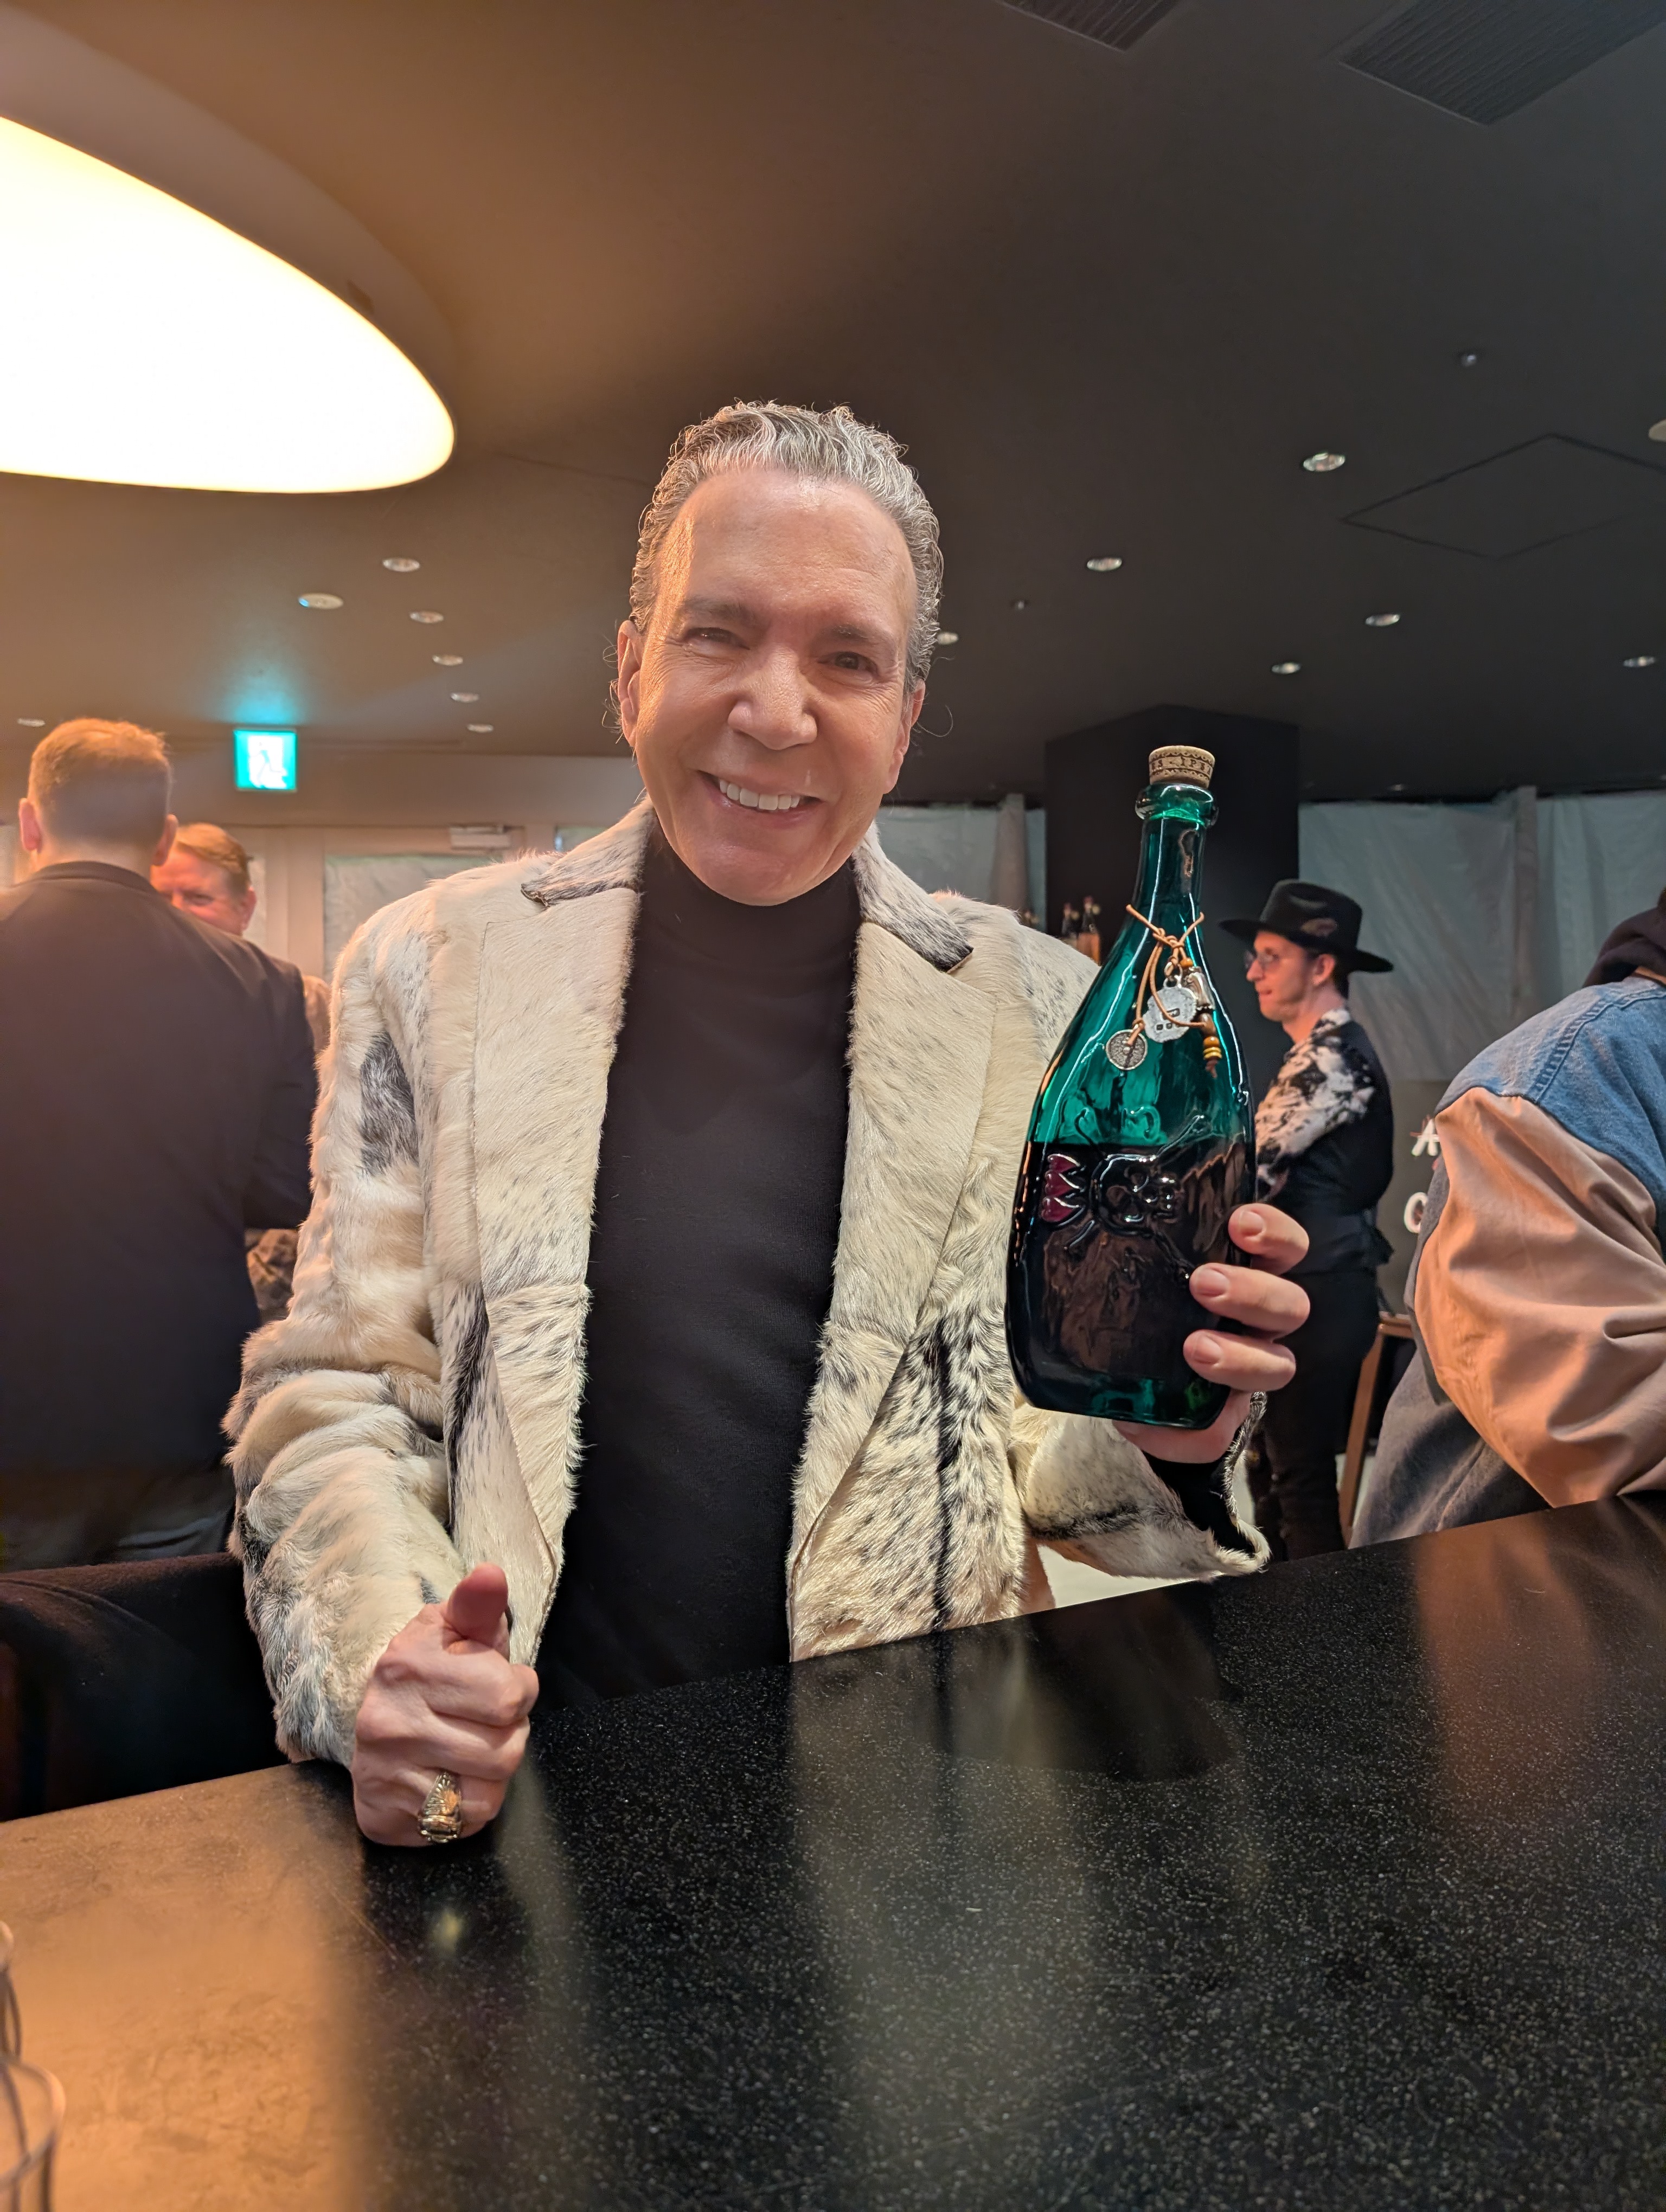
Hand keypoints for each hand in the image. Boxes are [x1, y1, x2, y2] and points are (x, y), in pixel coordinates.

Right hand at [351, 1563, 539, 1846]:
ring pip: (487, 1795)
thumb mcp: (456, 1629)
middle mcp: (387, 1722)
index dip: (519, 1692)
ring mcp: (380, 1774)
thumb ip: (478, 1605)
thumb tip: (490, 1574)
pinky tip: (451, 1778)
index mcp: (408, 1666)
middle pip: (504, 1751)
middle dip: (509, 1736)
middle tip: (484, 1723)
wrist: (377, 1714)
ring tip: (470, 1750)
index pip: (510, 1697)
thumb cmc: (435, 1667)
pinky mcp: (382, 1817)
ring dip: (493, 1775)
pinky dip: (468, 1807)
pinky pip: (461, 1826)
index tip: (500, 1685)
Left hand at [1115, 1202, 1309, 1462]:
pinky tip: (1137, 1424)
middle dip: (1254, 1292)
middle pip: (1290, 1306)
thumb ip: (1117, 1232)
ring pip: (1277, 1367)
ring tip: (1195, 1348)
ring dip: (1239, 1357)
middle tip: (1204, 1282)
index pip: (1285, 1247)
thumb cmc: (1133, 1301)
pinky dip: (1179, 1434)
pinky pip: (1214, 1436)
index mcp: (1244, 1271)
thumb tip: (1063, 1197)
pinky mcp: (1218, 1419)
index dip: (1274, 1233)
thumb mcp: (1129, 1260)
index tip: (1240, 1221)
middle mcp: (1255, 1321)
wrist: (1118, 1373)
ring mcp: (1243, 1371)